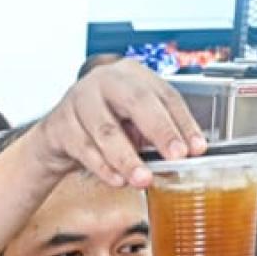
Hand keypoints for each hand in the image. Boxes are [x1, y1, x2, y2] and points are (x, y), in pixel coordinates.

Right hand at [28, 60, 206, 188]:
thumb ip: (155, 135)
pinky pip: (84, 149)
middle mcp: (106, 80)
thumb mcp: (133, 123)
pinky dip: (103, 168)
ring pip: (107, 129)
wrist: (59, 133)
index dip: (183, 122)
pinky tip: (117, 180)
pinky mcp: (61, 124)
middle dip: (161, 130)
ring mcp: (80, 100)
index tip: (197, 148)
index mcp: (133, 75)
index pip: (165, 95)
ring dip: (128, 158)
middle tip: (177, 156)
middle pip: (137, 101)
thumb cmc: (103, 124)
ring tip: (143, 179)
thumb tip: (182, 157)